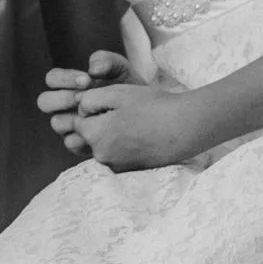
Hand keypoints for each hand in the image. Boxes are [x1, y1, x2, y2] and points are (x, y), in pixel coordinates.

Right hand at [38, 51, 137, 155]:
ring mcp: (69, 125)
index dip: (64, 79)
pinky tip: (101, 130)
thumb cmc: (127, 85)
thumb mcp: (120, 68)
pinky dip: (85, 136)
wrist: (144, 110)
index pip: (52, 79)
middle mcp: (63, 105)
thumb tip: (93, 69)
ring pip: (56, 123)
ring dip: (73, 118)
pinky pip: (71, 142)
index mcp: (67, 84)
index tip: (86, 80)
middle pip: (45, 102)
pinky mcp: (79, 143)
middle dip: (63, 99)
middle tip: (84, 97)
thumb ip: (106, 61)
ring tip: (94, 114)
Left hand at [72, 84, 203, 171]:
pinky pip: (117, 154)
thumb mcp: (117, 93)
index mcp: (95, 135)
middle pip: (89, 135)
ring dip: (112, 134)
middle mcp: (101, 155)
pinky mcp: (129, 170)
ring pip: (103, 145)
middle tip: (126, 112)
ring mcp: (116, 166)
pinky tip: (142, 135)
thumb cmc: (152, 106)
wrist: (184, 128)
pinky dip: (124, 145)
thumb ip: (90, 99)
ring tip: (136, 123)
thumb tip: (78, 107)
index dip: (93, 108)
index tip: (113, 104)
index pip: (78, 120)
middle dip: (100, 123)